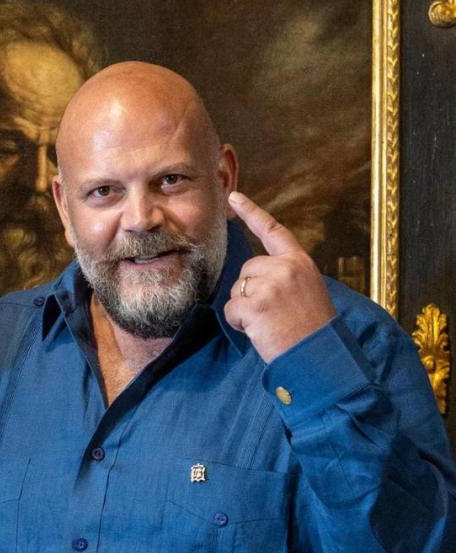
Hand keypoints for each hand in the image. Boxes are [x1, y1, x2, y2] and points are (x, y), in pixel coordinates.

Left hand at [223, 191, 335, 363]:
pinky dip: (238, 323)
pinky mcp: (256, 305)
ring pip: (236, 290)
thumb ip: (285, 277)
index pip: (273, 231)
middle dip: (250, 291)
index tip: (233, 196)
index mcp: (301, 262)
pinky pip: (231, 309)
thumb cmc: (313, 330)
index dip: (252, 212)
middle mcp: (286, 268)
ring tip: (269, 323)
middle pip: (247, 269)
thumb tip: (254, 278)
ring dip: (244, 310)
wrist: (321, 355)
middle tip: (272, 313)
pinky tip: (260, 331)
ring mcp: (271, 285)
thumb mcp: (307, 291)